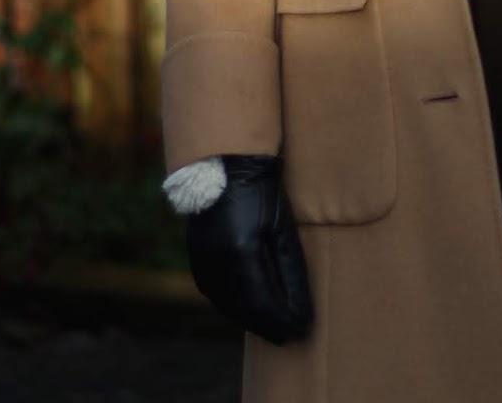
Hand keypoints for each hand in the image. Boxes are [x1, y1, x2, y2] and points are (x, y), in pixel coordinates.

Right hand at [185, 153, 313, 344]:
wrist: (224, 166)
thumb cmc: (260, 192)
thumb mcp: (282, 228)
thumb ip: (291, 271)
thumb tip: (302, 310)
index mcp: (241, 256)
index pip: (265, 305)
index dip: (285, 321)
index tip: (304, 330)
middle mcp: (217, 266)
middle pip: (245, 312)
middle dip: (269, 327)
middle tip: (291, 336)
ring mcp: (203, 264)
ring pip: (229, 307)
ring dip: (251, 320)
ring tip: (274, 328)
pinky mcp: (197, 260)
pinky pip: (216, 295)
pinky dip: (235, 307)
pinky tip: (249, 309)